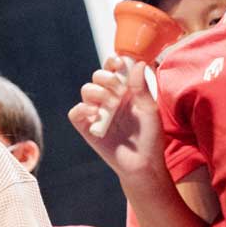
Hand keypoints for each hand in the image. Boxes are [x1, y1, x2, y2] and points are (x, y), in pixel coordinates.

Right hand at [68, 57, 166, 184]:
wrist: (142, 164)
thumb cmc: (150, 138)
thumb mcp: (150, 110)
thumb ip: (141, 87)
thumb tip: (138, 63)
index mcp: (125, 92)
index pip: (113, 69)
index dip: (112, 62)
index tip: (118, 63)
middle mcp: (109, 100)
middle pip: (97, 77)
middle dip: (105, 78)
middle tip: (118, 90)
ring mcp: (97, 113)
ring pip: (86, 91)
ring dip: (97, 93)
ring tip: (111, 105)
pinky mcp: (86, 127)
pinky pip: (75, 112)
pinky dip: (82, 109)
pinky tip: (95, 113)